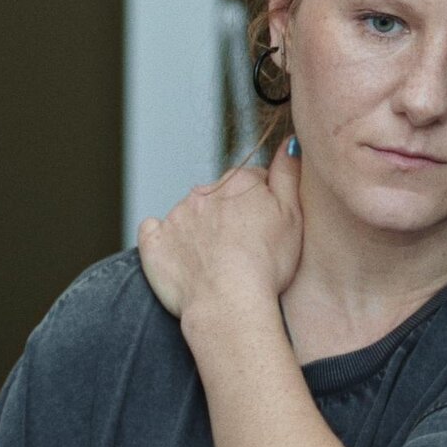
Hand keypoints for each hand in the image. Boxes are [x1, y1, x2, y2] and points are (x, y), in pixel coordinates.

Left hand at [136, 137, 302, 319]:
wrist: (228, 304)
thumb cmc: (267, 264)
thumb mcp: (293, 214)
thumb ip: (288, 173)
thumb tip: (288, 142)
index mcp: (238, 182)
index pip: (251, 180)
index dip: (262, 204)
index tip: (266, 228)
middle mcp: (203, 191)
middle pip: (219, 196)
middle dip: (229, 214)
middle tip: (244, 247)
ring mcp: (175, 216)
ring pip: (190, 215)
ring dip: (201, 229)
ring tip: (217, 262)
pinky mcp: (153, 242)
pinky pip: (153, 231)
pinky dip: (163, 239)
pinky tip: (178, 254)